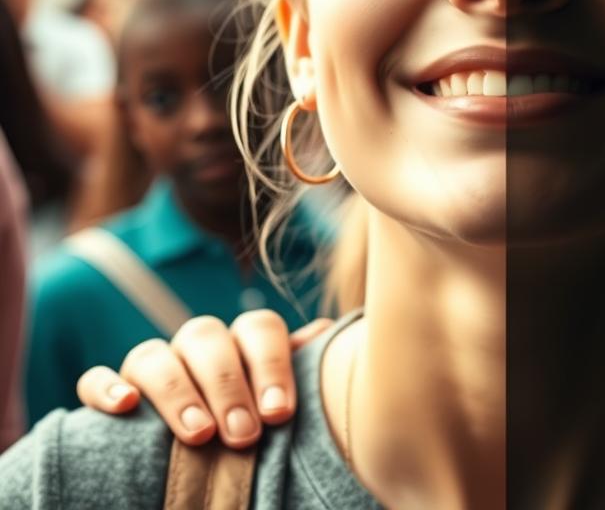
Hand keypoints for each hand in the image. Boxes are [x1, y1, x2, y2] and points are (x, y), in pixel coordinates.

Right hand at [75, 311, 332, 446]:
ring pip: (154, 354)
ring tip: (199, 434)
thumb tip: (330, 332)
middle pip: (207, 337)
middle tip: (244, 435)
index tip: (280, 414)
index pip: (258, 328)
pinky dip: (106, 387)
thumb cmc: (250, 423)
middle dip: (228, 386)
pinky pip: (96, 378)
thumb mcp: (276, 401)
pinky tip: (124, 407)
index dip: (271, 365)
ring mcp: (152, 364)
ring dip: (177, 390)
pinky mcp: (110, 391)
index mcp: (240, 341)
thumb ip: (298, 368)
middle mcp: (196, 345)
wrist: (205, 454)